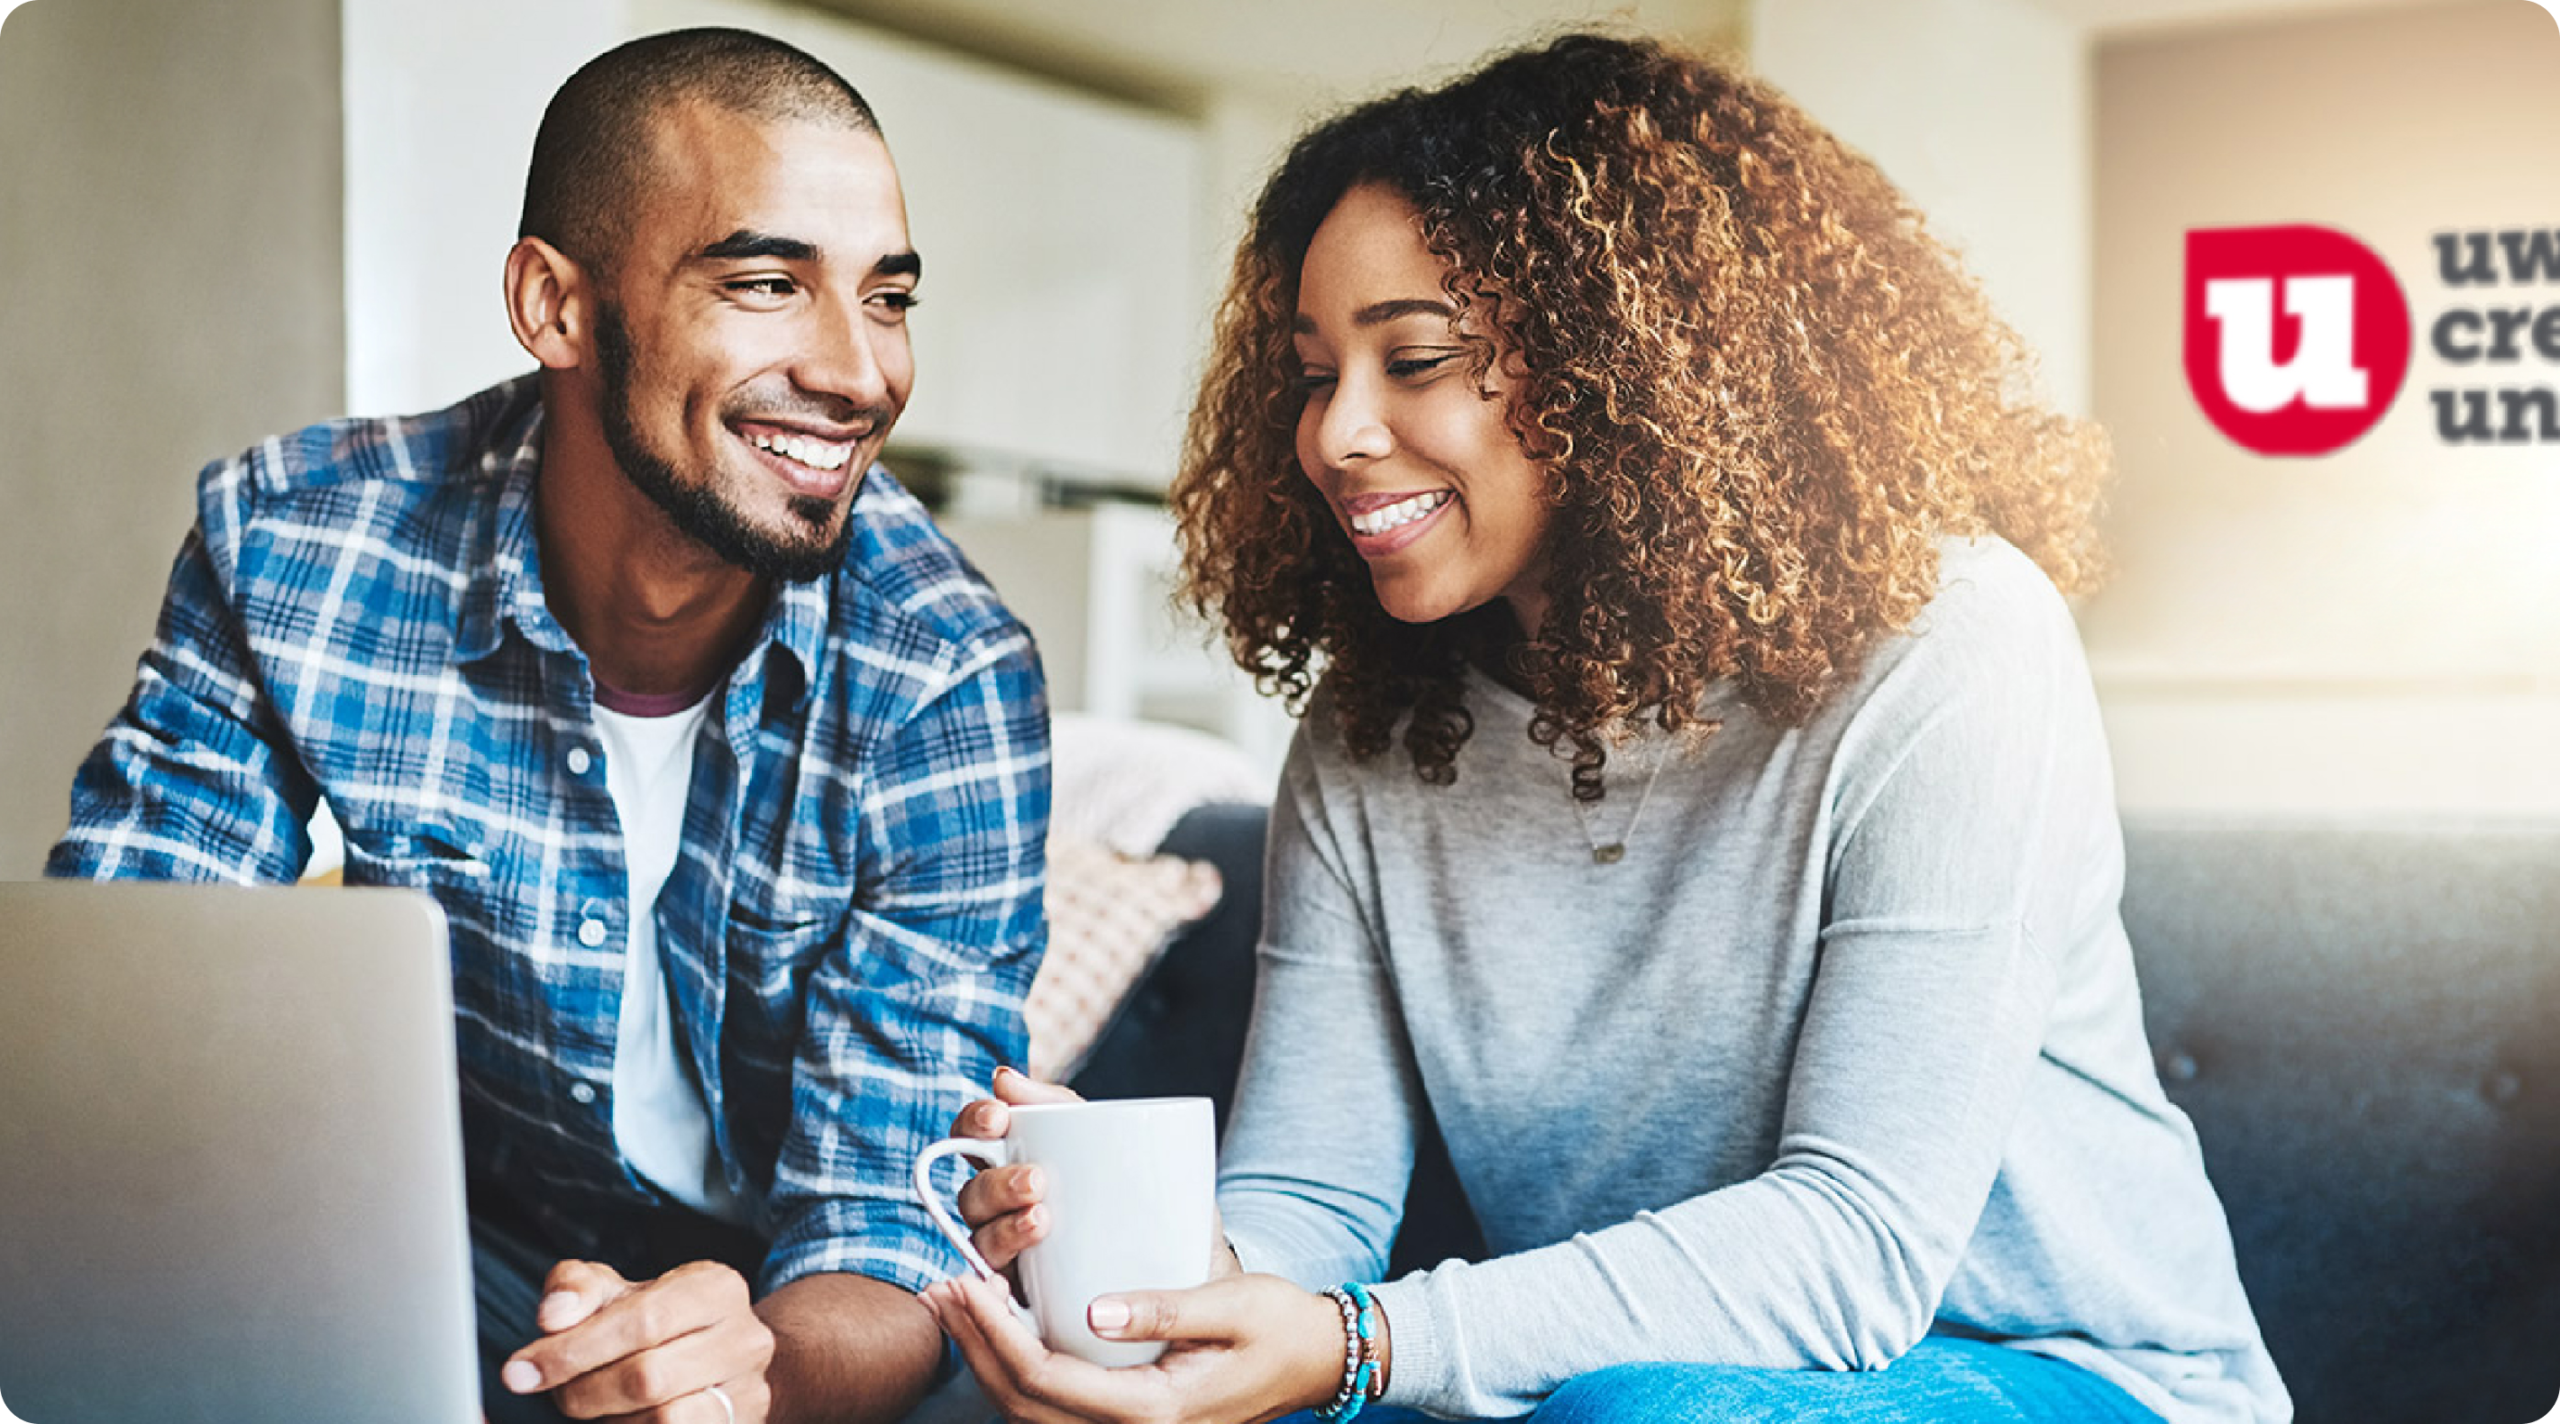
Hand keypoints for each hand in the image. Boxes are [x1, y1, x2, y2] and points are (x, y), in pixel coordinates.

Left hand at [501, 1258, 775, 1421]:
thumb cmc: (657, 1319)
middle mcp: (744, 1339)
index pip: (642, 1321)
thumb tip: (552, 1317)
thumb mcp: (616, 1290)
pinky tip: (619, 1420)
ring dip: (609, 1418)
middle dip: (584, 1391)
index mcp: (716, 1288)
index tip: (520, 1370)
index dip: (574, 1349)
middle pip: (648, 1377)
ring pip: (663, 1419)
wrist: (721, 1357)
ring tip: (594, 1405)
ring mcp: (749, 1392)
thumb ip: (576, 1290)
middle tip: (556, 1393)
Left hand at [920, 1269, 1348, 1423]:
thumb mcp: (1230, 1304)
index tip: (967, 1281)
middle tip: (941, 1288)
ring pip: (1032, 1416)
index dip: (996, 1334)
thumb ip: (1164, 1309)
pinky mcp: (1128, 1418)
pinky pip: (1054, 1409)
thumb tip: (1093, 1310)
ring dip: (987, 1361)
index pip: (1047, 1380)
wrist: (1316, 1360)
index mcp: (1156, 1410)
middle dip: (975, 1347)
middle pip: (1024, 1405)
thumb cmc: (1279, 1325)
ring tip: (956, 1306)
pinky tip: (1000, 1331)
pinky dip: (1016, 1373)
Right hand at [951, 1069, 1241, 1282]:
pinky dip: (995, 1291)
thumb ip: (1063, 1106)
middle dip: (995, 1184)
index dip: (972, 1123)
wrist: (1191, 1261)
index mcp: (1018, 1162)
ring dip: (1003, 1231)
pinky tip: (1010, 1287)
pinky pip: (998, 1299)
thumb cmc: (1146, 1187)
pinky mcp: (1030, 1302)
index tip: (999, 1116)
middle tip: (1036, 1181)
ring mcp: (1014, 1256)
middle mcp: (1004, 1210)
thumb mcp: (1117, 1140)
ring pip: (981, 1243)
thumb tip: (1003, 1077)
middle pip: (971, 1194)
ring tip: (1042, 1222)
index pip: (974, 1136)